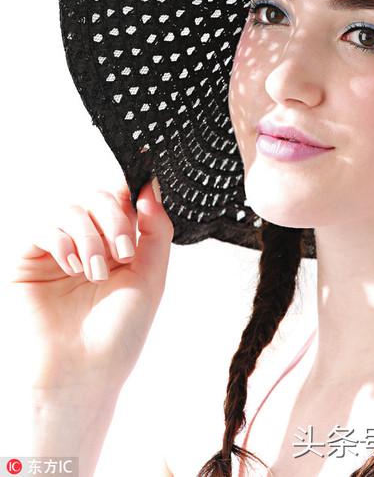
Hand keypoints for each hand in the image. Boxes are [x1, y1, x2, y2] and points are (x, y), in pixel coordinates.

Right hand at [6, 177, 173, 394]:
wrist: (83, 374)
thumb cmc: (118, 335)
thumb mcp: (151, 277)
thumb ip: (156, 230)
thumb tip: (150, 187)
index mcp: (116, 245)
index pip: (120, 200)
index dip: (129, 196)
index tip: (141, 202)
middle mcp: (87, 244)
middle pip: (97, 197)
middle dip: (114, 218)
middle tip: (122, 253)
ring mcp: (57, 251)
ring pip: (70, 209)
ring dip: (89, 236)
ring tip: (95, 272)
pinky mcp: (28, 261)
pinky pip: (42, 227)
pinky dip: (62, 241)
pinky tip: (72, 268)